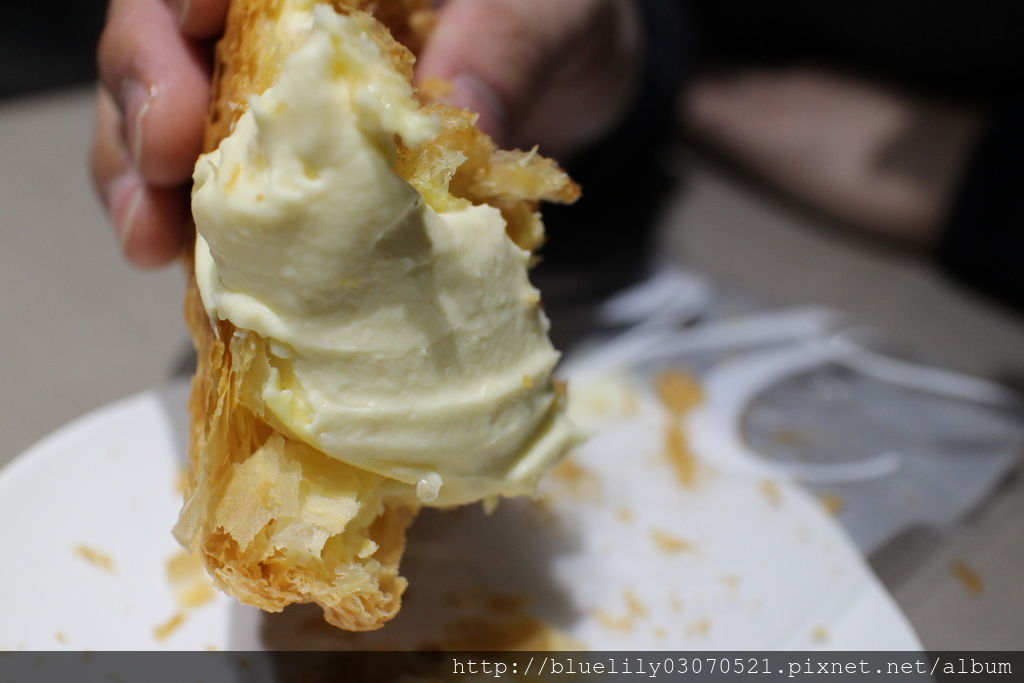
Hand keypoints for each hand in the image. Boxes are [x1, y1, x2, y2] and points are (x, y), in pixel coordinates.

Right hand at [90, 0, 642, 267]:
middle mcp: (284, 20)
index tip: (194, 33)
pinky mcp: (294, 165)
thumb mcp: (550, 13)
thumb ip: (505, 45)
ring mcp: (277, 94)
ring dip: (146, 180)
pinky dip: (202, 235)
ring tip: (148, 239)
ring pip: (172, 118)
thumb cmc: (561, 18)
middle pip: (166, 36)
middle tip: (159, 166)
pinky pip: (227, 194)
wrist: (572, 73)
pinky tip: (186, 272)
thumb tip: (458, 114)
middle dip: (146, 97)